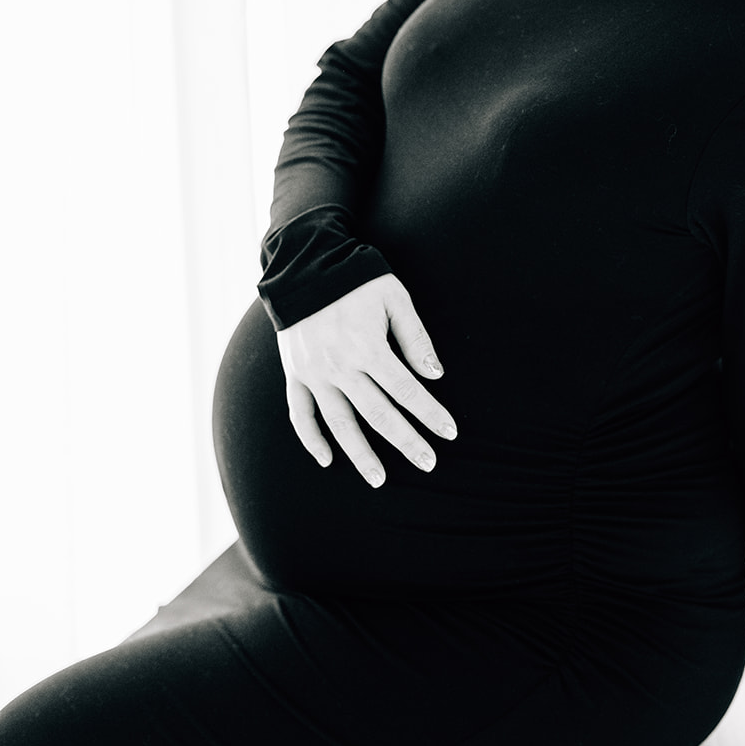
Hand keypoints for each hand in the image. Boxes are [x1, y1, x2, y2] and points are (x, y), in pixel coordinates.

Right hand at [275, 274, 455, 484]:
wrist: (304, 266)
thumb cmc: (357, 280)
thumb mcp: (394, 298)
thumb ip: (415, 337)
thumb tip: (436, 375)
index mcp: (368, 347)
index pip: (406, 390)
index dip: (429, 413)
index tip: (449, 433)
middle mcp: (340, 367)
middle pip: (378, 414)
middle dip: (406, 442)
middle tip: (428, 464)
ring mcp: (314, 374)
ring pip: (339, 423)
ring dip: (360, 454)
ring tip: (379, 479)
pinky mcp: (294, 375)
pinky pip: (300, 414)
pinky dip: (311, 439)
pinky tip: (328, 459)